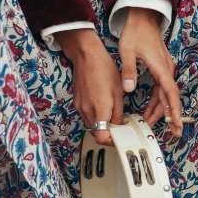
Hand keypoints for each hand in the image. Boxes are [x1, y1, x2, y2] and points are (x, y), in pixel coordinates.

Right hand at [56, 28, 122, 145]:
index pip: (102, 138)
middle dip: (108, 133)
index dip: (111, 141)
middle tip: (119, 126)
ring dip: (102, 125)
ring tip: (112, 114)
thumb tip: (120, 126)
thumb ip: (118, 112)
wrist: (86, 55)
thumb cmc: (104, 68)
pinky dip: (95, 116)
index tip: (120, 137)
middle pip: (96, 133)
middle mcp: (87, 110)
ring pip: (91, 125)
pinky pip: (87, 116)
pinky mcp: (77, 102)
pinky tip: (103, 106)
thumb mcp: (118, 91)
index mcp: (100, 108)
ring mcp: (80, 107)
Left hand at [119, 7, 181, 136]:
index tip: (178, 125)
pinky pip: (161, 88)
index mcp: (160, 67)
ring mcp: (164, 69)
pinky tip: (150, 109)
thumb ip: (128, 70)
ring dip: (160, 109)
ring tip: (151, 123)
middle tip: (171, 133)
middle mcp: (166, 69)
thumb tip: (128, 89)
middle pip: (169, 97)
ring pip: (165, 94)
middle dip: (169, 116)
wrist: (142, 17)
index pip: (170, 94)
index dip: (174, 111)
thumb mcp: (127, 50)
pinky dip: (156, 100)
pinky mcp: (161, 68)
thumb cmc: (135, 32)